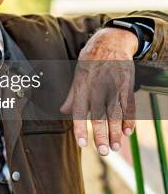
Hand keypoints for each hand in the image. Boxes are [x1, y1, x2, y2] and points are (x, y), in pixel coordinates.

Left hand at [60, 27, 136, 154]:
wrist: (110, 41)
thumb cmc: (90, 60)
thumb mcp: (77, 74)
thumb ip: (72, 95)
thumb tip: (63, 112)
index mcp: (82, 87)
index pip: (80, 112)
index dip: (80, 128)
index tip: (82, 144)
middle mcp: (98, 89)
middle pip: (100, 116)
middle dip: (101, 135)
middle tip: (103, 152)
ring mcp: (114, 87)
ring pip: (115, 114)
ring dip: (115, 132)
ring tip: (114, 147)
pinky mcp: (126, 85)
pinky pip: (129, 105)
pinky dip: (129, 119)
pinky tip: (127, 132)